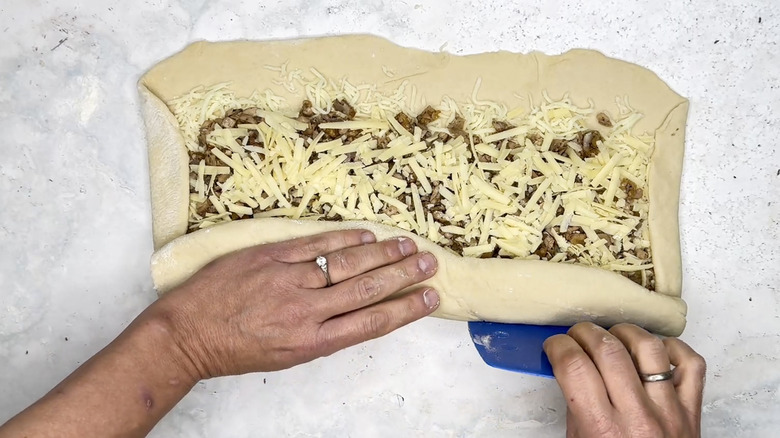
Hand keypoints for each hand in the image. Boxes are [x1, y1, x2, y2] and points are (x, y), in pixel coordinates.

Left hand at [149, 229, 439, 378]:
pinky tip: (365, 235)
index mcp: (312, 342)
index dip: (405, 309)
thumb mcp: (286, 355)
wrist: (186, 334)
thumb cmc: (235, 349)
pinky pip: (314, 244)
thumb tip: (356, 311)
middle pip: (367, 288)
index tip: (430, 297)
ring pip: (346, 263)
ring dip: (382, 253)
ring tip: (407, 245)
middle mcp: (306, 311)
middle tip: (430, 262)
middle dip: (403, 274)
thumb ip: (323, 332)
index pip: (371, 322)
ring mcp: (288, 280)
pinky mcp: (270, 256)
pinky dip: (343, 238)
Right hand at [544, 322, 704, 437]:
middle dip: (585, 333)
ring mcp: (668, 411)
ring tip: (613, 337)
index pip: (575, 366)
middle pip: (608, 349)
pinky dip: (672, 348)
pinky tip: (653, 351)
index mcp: (602, 429)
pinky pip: (690, 364)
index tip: (556, 346)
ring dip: (625, 332)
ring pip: (649, 347)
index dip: (559, 346)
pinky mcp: (692, 410)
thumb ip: (577, 406)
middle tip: (578, 337)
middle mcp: (637, 417)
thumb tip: (570, 366)